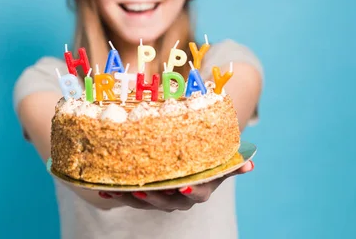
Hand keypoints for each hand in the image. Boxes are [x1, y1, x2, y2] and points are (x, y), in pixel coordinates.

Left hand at [98, 160, 253, 211]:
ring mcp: (162, 198)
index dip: (192, 191)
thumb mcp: (220, 157)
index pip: (199, 193)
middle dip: (155, 198)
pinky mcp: (145, 194)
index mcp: (201, 188)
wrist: (190, 157)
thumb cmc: (206, 154)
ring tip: (116, 190)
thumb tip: (251, 163)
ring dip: (130, 197)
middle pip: (168, 201)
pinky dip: (118, 194)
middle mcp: (181, 198)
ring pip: (146, 201)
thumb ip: (232, 161)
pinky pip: (131, 196)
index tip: (185, 186)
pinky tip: (104, 190)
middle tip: (144, 191)